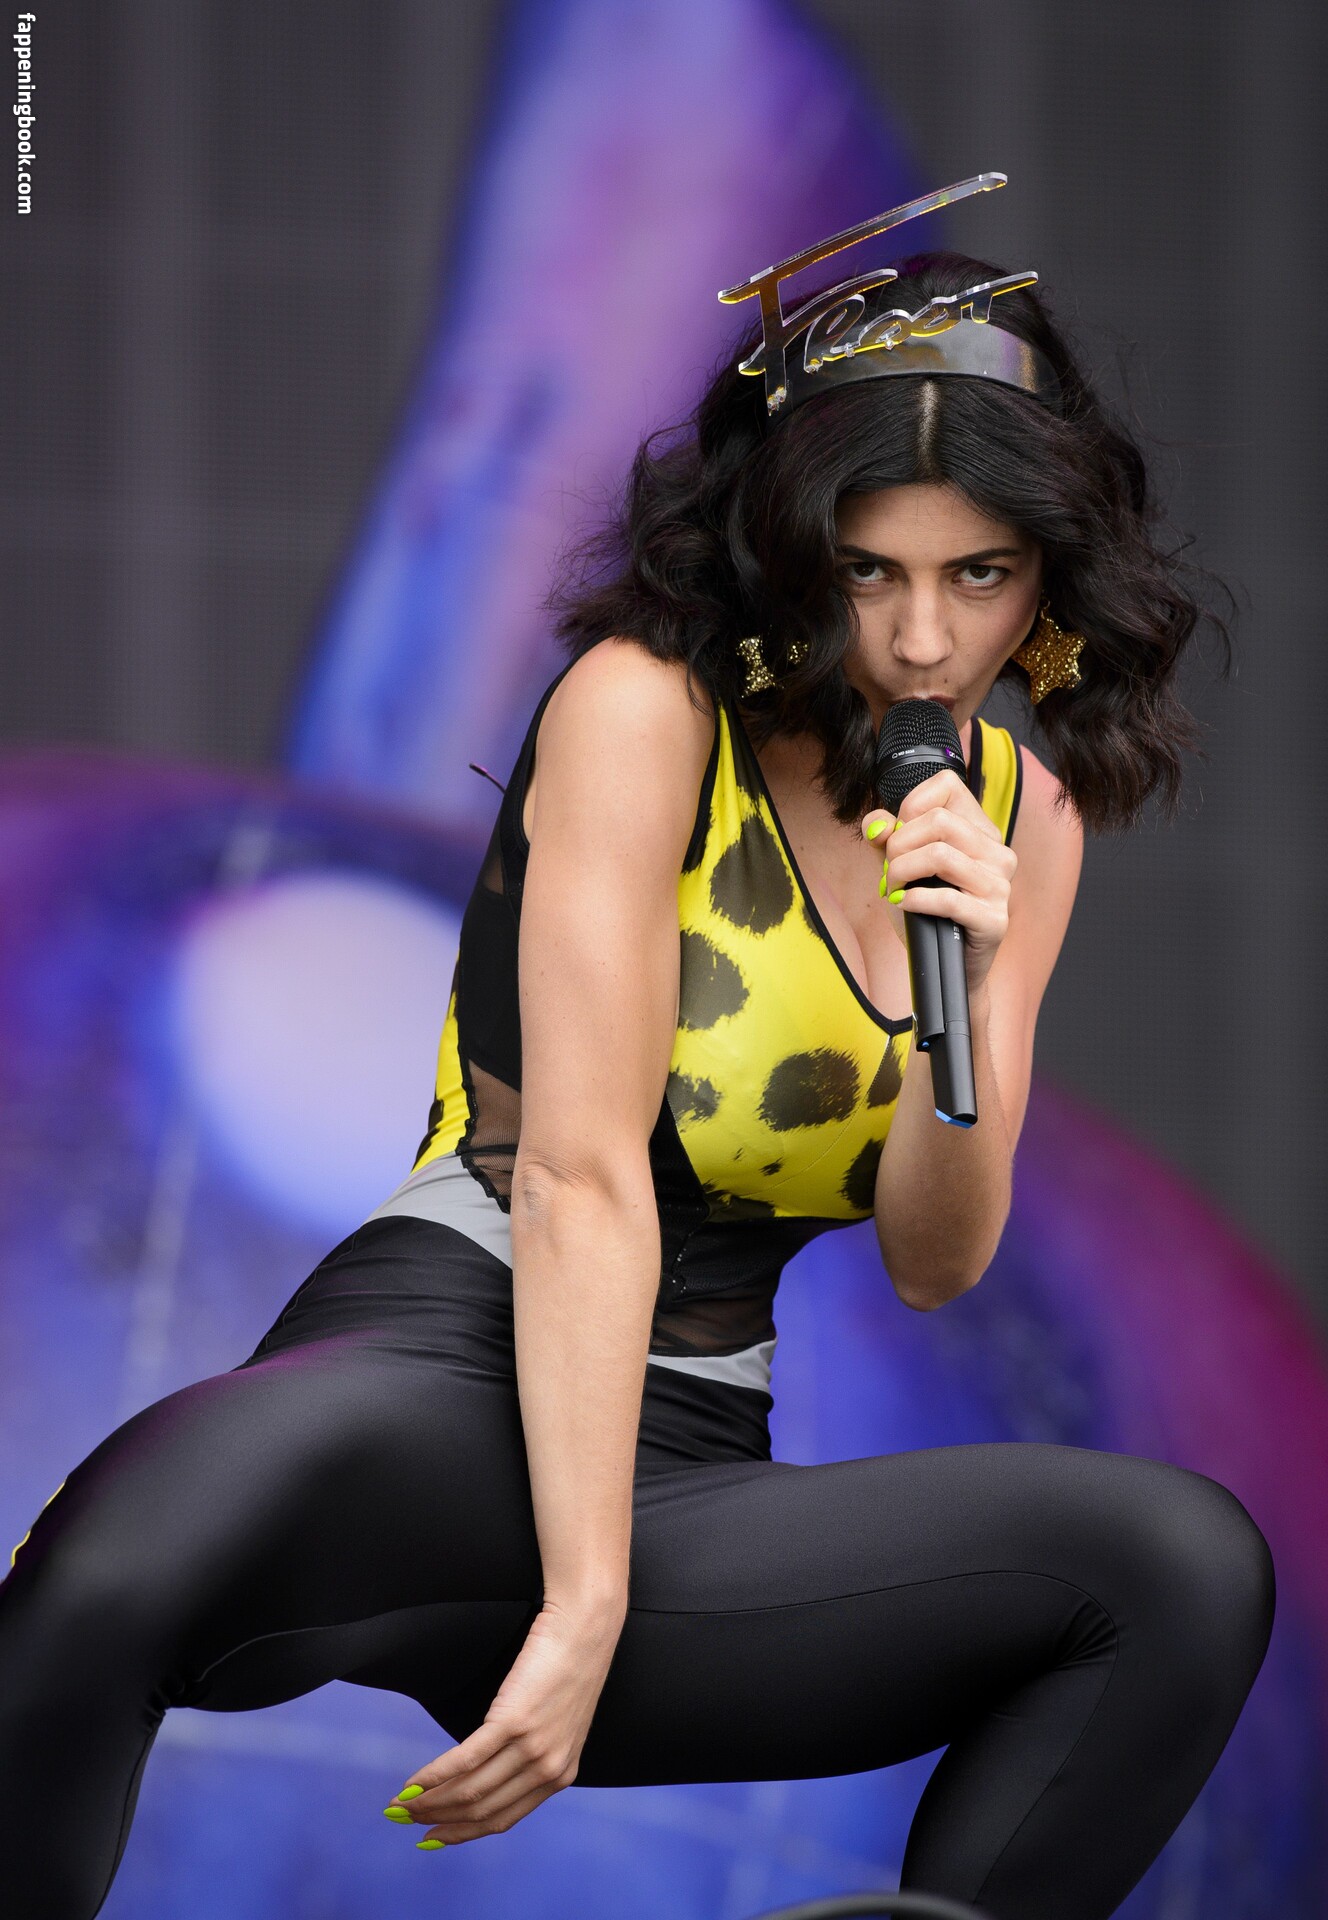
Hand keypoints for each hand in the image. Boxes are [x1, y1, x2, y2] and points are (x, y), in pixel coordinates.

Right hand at [382, 1601, 622, 1846]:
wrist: (585, 1627)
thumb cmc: (567, 1666)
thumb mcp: (557, 1724)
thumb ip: (531, 1755)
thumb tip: (485, 1772)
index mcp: (561, 1775)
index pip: (502, 1819)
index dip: (462, 1833)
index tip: (431, 1837)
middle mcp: (548, 1769)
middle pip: (481, 1811)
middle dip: (437, 1820)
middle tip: (403, 1820)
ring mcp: (532, 1747)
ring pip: (470, 1791)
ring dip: (429, 1802)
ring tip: (401, 1803)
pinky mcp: (514, 1721)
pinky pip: (465, 1760)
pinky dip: (434, 1776)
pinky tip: (413, 1781)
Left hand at [862, 768, 1016, 995]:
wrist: (947, 968)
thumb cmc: (927, 915)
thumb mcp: (900, 870)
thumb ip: (885, 840)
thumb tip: (874, 823)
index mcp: (979, 831)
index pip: (947, 785)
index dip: (910, 804)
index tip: (896, 834)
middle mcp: (997, 852)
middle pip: (939, 821)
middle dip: (899, 845)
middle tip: (888, 870)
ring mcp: (1000, 885)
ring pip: (941, 854)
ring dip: (902, 872)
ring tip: (892, 889)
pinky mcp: (994, 919)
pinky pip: (948, 898)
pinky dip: (914, 900)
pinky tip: (903, 905)